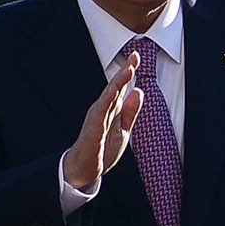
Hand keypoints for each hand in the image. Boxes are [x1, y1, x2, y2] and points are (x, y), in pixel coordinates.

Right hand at [62, 53, 145, 189]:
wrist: (84, 170)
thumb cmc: (102, 150)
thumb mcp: (124, 130)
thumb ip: (131, 111)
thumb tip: (139, 91)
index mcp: (111, 110)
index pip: (120, 87)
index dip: (128, 72)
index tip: (136, 56)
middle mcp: (102, 110)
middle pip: (115, 87)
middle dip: (124, 71)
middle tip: (134, 55)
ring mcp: (96, 118)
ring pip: (109, 96)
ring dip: (118, 82)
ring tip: (128, 69)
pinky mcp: (93, 129)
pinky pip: (101, 113)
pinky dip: (107, 101)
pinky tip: (114, 91)